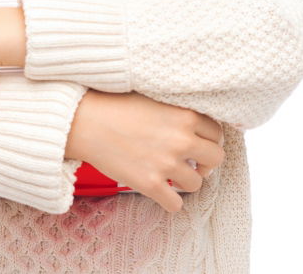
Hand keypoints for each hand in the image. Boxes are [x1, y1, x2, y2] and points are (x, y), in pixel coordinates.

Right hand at [66, 90, 225, 212]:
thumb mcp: (154, 98)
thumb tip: (193, 122)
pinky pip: (176, 204)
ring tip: (171, 176)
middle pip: (216, 159)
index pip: (216, 133)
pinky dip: (170, 202)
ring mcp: (167, 163)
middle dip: (206, 163)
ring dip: (186, 181)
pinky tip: (161, 193)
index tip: (198, 145)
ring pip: (197, 183)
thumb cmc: (116, 105)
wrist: (86, 121)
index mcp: (185, 115)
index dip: (208, 140)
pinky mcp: (150, 184)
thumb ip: (177, 110)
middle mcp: (181, 140)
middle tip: (193, 164)